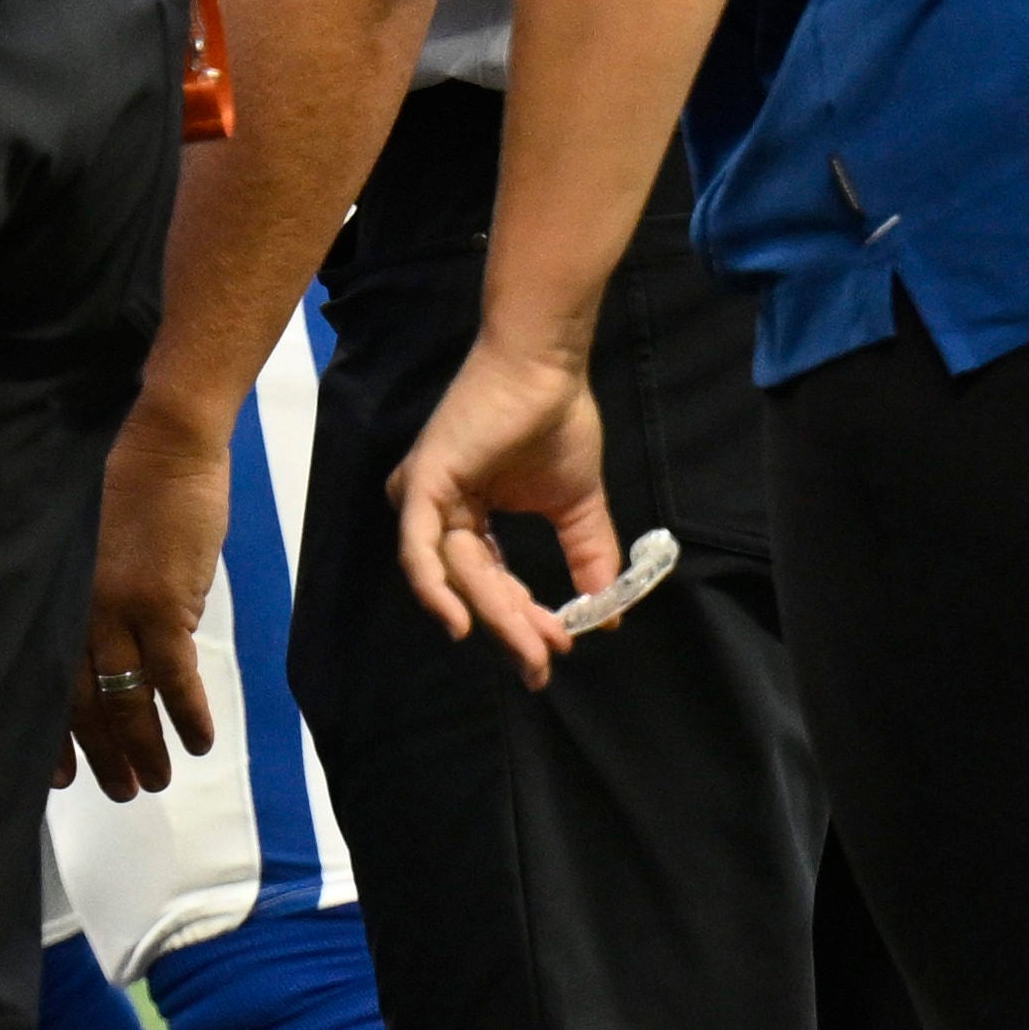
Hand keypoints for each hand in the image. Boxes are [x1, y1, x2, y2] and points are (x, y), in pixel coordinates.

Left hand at [70, 400, 230, 800]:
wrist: (162, 443)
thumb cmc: (122, 483)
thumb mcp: (85, 547)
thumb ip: (85, 599)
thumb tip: (99, 648)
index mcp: (53, 598)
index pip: (43, 682)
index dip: (53, 735)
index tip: (58, 776)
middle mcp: (74, 611)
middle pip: (80, 702)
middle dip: (101, 754)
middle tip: (119, 792)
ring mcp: (116, 610)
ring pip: (124, 698)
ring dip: (142, 746)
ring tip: (156, 781)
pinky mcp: (162, 603)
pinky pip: (173, 676)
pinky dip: (186, 715)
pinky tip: (200, 743)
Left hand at [388, 326, 618, 689]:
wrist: (547, 367)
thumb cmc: (555, 421)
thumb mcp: (576, 505)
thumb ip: (588, 556)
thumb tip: (609, 611)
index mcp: (467, 516)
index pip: (491, 580)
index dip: (522, 618)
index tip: (556, 650)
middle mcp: (439, 512)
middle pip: (472, 585)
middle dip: (513, 625)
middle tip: (544, 662)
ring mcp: (425, 497)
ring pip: (455, 575)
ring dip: (496, 614)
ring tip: (533, 647)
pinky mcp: (422, 484)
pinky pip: (419, 549)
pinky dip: (436, 589)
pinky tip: (461, 623)